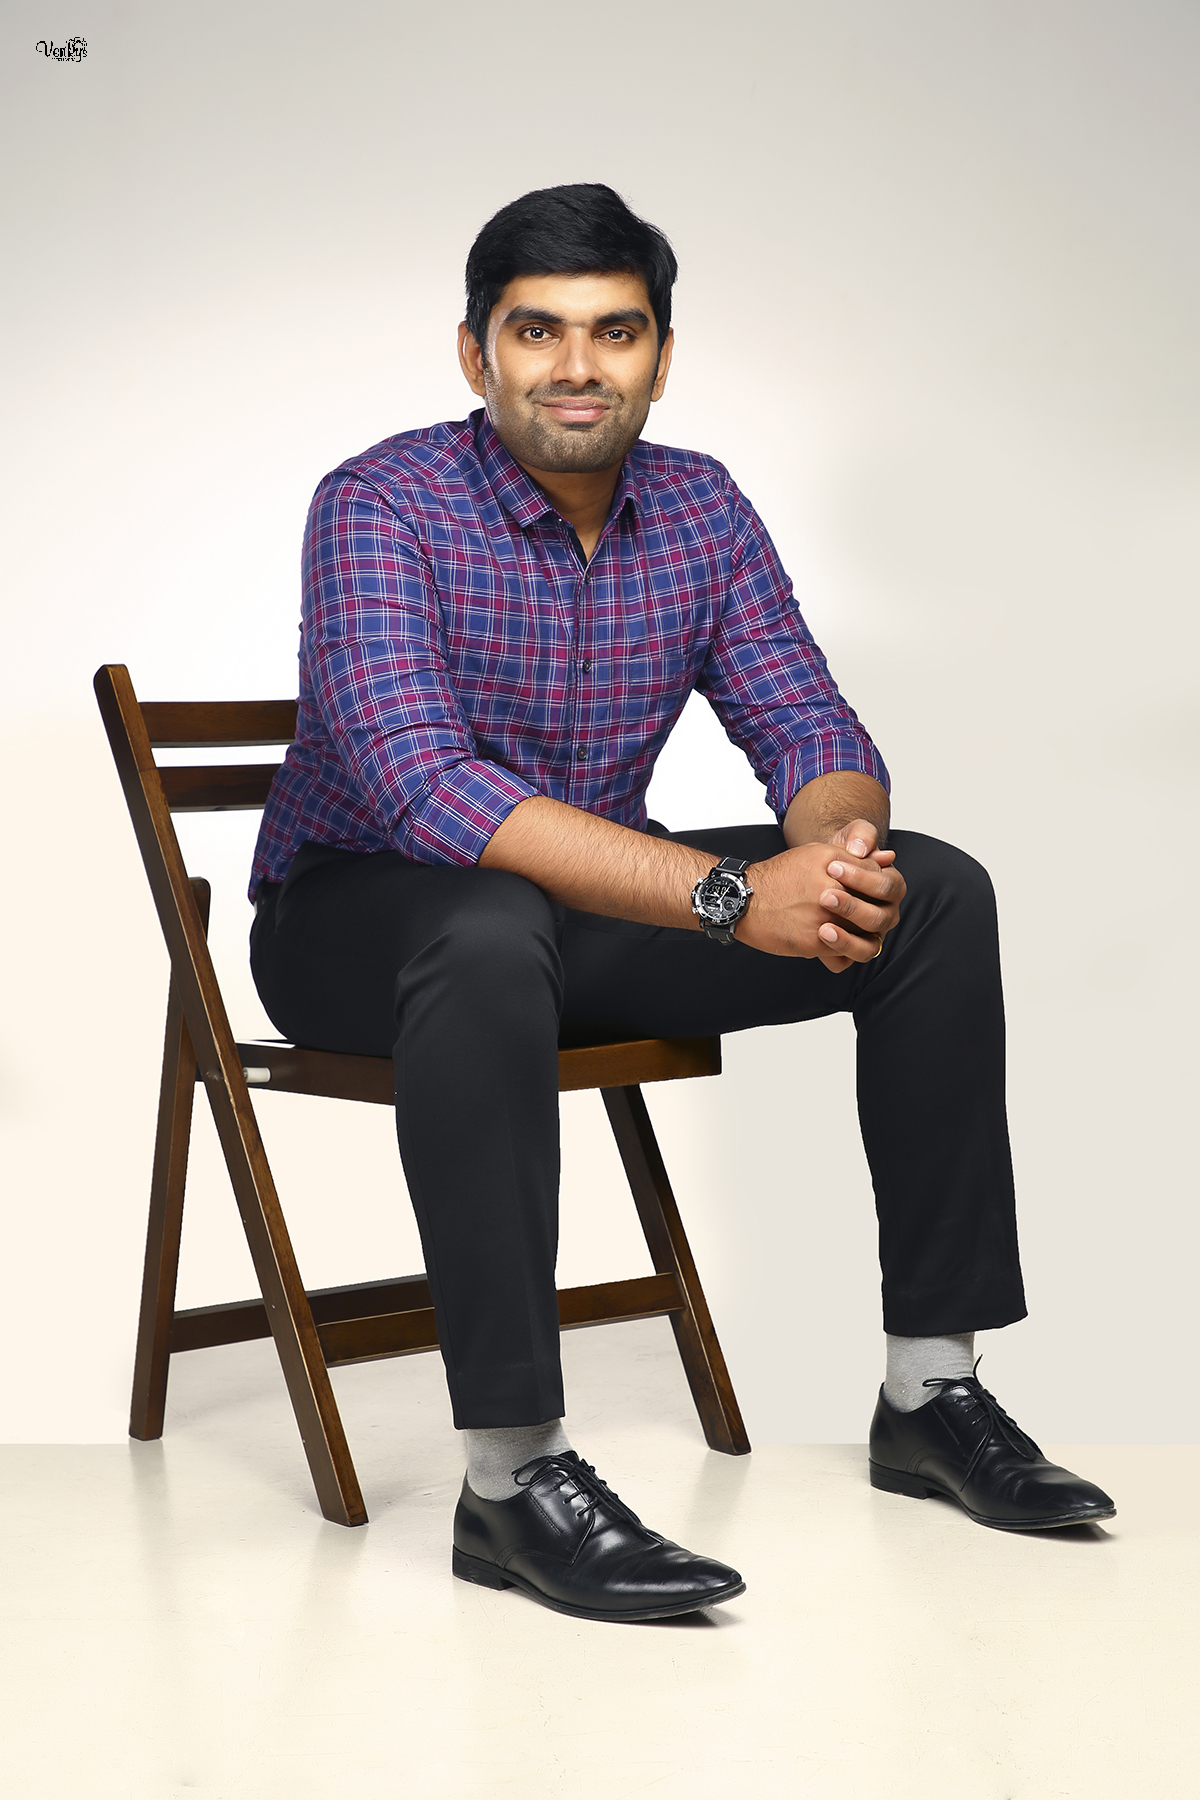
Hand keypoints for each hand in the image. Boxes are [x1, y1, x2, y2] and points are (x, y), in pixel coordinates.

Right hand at [740, 819, 905, 969]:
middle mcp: (833, 889)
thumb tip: (887, 859)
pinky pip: (844, 952)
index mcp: (836, 863)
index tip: (870, 894)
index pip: (877, 879)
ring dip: (862, 934)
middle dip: (874, 913)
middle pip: (874, 907)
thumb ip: (853, 856)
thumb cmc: (780, 875)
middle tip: (865, 915)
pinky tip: (833, 940)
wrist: (745, 900)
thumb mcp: (817, 853)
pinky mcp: (815, 941)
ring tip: (851, 930)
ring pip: (864, 933)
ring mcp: (825, 917)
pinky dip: (844, 950)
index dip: (878, 889)